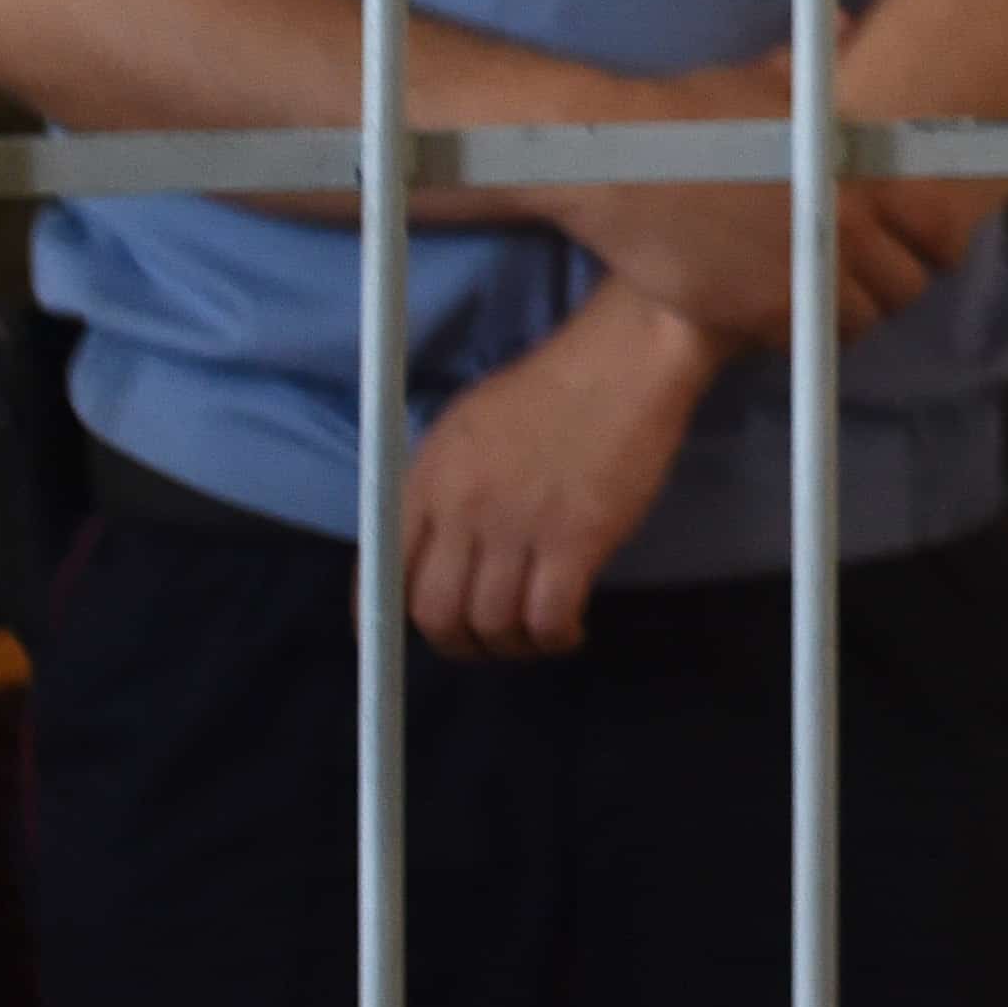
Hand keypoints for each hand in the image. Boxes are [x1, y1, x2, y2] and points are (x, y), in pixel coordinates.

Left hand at [406, 284, 716, 657]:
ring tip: (534, 634)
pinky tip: (570, 630)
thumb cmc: (550, 389)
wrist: (623, 361)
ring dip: (511, 645)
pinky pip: (548, 619)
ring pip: (493, 624)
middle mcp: (463, 508)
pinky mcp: (576, 539)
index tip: (401, 637)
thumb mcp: (467, 428)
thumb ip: (441, 488)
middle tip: (486, 640)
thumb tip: (431, 552)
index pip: (384, 570)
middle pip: (436, 612)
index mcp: (429, 477)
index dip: (385, 617)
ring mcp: (518, 526)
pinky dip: (555, 638)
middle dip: (457, 642)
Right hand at [552, 56, 939, 343]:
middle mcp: (841, 231)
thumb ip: (821, 65)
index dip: (936, 246)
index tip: (926, 251)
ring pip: (858, 321)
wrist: (617, 163)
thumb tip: (856, 28)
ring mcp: (801, 277)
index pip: (935, 231)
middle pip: (904, 285)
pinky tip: (786, 311)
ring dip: (851, 313)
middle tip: (871, 277)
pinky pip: (806, 340)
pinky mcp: (756, 316)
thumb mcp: (766, 80)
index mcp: (856, 176)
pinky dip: (804, 332)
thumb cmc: (690, 114)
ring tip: (830, 297)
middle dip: (894, 284)